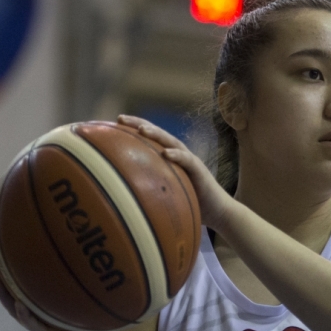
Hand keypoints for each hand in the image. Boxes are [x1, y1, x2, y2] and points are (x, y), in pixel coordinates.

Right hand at [0, 259, 116, 330]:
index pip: (28, 288)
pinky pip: (35, 326)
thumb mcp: (92, 301)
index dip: (16, 273)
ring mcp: (43, 327)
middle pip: (16, 295)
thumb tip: (100, 257)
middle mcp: (41, 316)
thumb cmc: (97, 326)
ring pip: (18, 310)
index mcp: (49, 307)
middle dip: (2, 280)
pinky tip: (19, 304)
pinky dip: (26, 316)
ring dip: (5, 296)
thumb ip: (92, 283)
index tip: (5, 252)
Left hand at [117, 114, 233, 231]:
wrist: (218, 212)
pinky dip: (177, 155)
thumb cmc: (190, 206)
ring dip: (156, 134)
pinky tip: (166, 153)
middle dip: (138, 124)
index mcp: (169, 159)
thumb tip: (121, 201)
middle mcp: (178, 155)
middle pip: (157, 134)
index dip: (132, 130)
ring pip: (171, 142)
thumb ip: (149, 193)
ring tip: (141, 129)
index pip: (149, 140)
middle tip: (120, 118)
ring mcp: (190, 161)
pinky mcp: (200, 170)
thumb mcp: (165, 197)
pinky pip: (188, 161)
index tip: (112, 124)